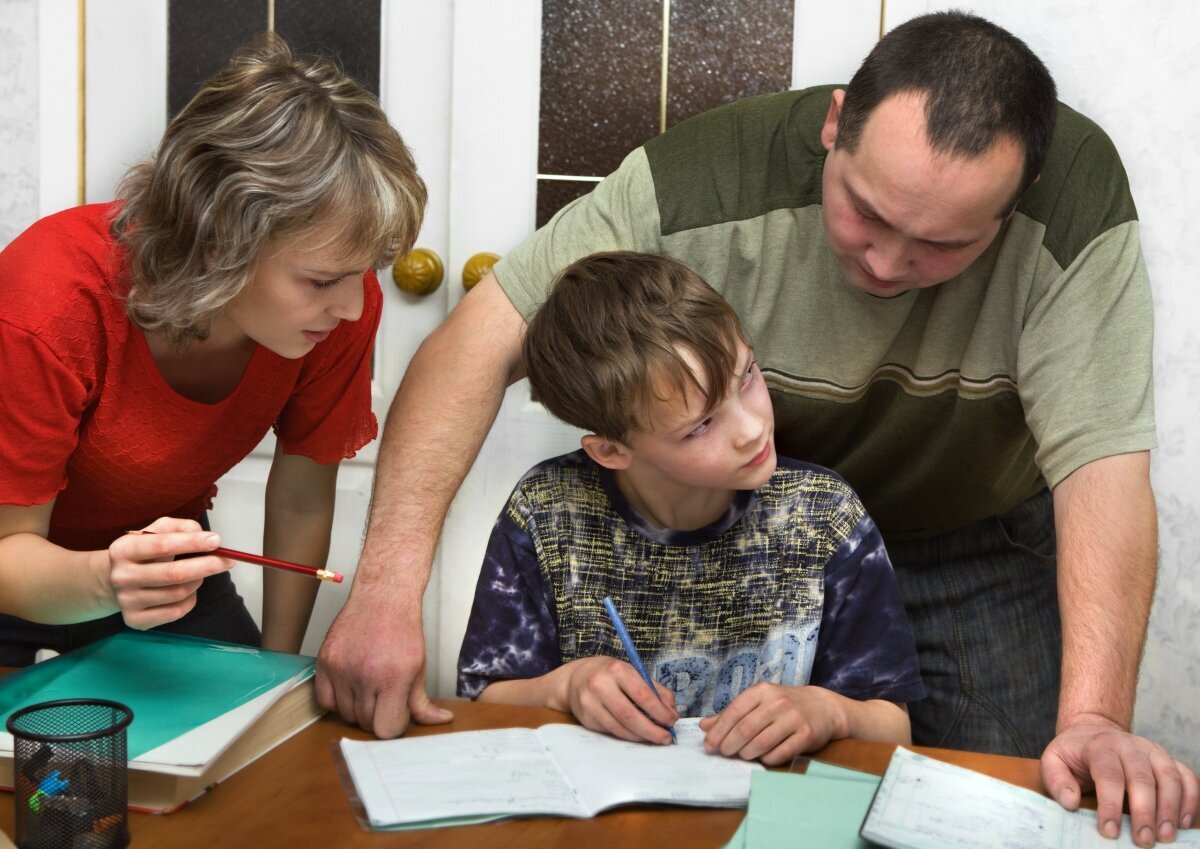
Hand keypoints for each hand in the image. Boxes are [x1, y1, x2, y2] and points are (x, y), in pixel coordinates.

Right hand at [108, 518, 232, 628]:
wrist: (115, 580)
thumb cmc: (145, 552)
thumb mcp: (158, 530)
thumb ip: (182, 527)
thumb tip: (206, 538)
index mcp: (123, 549)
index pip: (162, 545)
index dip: (192, 543)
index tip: (217, 540)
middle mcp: (120, 576)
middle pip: (174, 574)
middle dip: (207, 565)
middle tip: (229, 560)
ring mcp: (126, 601)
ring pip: (178, 593)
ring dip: (198, 581)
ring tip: (199, 573)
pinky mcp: (135, 620)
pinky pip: (176, 611)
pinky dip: (190, 599)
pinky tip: (187, 590)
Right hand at [316, 591, 451, 737]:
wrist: (382, 598)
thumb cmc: (403, 629)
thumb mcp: (419, 666)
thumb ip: (422, 701)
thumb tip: (439, 721)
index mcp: (394, 677)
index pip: (386, 729)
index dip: (394, 725)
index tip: (397, 714)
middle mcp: (365, 675)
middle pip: (366, 723)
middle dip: (378, 716)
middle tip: (385, 697)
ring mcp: (342, 669)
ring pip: (346, 715)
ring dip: (358, 709)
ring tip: (369, 688)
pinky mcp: (325, 662)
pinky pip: (325, 701)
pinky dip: (336, 701)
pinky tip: (350, 688)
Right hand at [560, 657, 677, 744]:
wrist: (576, 678)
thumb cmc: (610, 674)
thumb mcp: (633, 672)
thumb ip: (655, 690)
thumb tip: (671, 712)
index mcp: (617, 670)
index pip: (643, 695)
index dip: (660, 712)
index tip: (672, 721)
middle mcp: (601, 685)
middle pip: (631, 716)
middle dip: (652, 731)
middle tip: (666, 738)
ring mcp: (590, 703)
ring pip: (620, 728)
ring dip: (641, 736)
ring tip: (654, 738)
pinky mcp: (585, 718)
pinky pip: (611, 732)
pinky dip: (627, 736)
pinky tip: (637, 734)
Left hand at [699, 683, 843, 765]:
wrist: (823, 707)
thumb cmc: (784, 705)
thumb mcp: (758, 702)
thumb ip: (731, 714)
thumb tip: (704, 726)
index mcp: (762, 691)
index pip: (734, 711)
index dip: (719, 730)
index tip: (709, 745)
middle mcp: (777, 702)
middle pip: (746, 729)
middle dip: (730, 744)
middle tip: (724, 753)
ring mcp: (793, 718)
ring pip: (762, 742)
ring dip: (747, 753)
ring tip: (743, 755)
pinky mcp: (807, 735)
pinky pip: (781, 752)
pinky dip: (768, 758)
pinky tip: (763, 758)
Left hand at [1041, 719, 1198, 846]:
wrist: (1093, 731)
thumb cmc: (1074, 753)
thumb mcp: (1053, 760)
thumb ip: (1057, 780)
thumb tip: (1070, 801)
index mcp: (1100, 746)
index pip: (1108, 775)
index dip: (1111, 805)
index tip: (1110, 832)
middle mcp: (1129, 746)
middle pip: (1142, 778)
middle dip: (1144, 812)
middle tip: (1143, 841)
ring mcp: (1152, 751)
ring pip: (1169, 777)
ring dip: (1170, 809)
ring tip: (1166, 836)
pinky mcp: (1166, 759)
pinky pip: (1186, 777)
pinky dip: (1190, 799)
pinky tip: (1184, 822)